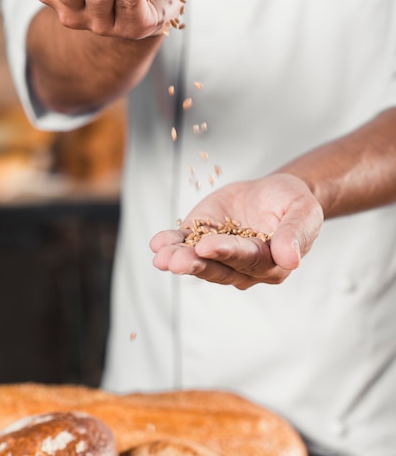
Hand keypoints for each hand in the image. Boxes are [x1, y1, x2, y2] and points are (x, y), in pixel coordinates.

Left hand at [150, 174, 323, 289]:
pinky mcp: (202, 239)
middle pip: (218, 267)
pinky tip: (158, 244)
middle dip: (196, 264)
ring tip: (162, 257)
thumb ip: (296, 234)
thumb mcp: (304, 212)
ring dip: (179, 259)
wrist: (275, 193)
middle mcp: (243, 267)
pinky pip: (185, 244)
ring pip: (198, 261)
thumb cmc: (293, 203)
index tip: (207, 246)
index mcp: (271, 263)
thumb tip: (291, 260)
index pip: (247, 259)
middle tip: (176, 262)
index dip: (227, 253)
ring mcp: (220, 255)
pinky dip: (171, 244)